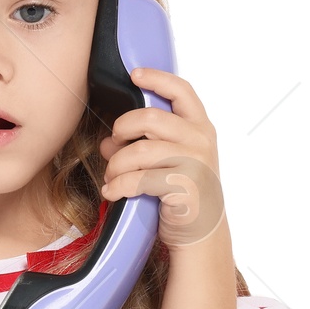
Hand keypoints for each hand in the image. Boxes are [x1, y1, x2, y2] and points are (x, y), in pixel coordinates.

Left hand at [97, 67, 225, 250]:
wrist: (202, 234)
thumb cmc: (182, 194)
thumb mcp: (170, 161)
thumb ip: (144, 144)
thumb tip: (108, 142)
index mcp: (200, 127)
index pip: (181, 90)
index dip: (156, 78)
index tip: (134, 74)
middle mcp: (200, 140)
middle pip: (149, 117)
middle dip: (122, 129)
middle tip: (114, 144)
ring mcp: (194, 162)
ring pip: (139, 150)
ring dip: (116, 164)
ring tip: (111, 176)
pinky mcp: (182, 187)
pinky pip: (137, 179)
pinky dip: (117, 186)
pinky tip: (112, 192)